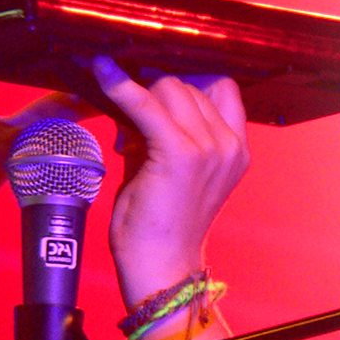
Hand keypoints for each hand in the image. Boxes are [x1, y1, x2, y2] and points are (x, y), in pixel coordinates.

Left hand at [89, 56, 248, 304]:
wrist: (161, 267)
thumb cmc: (162, 224)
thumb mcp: (172, 169)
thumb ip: (165, 130)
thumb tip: (135, 96)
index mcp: (236, 149)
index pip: (220, 86)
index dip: (188, 81)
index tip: (158, 90)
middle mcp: (229, 145)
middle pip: (190, 85)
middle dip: (157, 94)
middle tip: (132, 127)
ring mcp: (209, 148)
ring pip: (169, 88)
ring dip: (142, 97)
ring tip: (126, 136)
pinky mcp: (180, 153)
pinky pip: (145, 104)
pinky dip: (121, 86)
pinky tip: (103, 71)